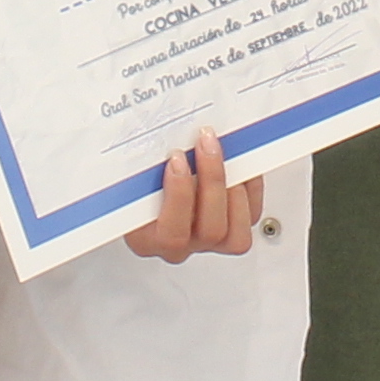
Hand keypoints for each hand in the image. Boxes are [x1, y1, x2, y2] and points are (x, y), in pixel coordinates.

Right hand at [120, 130, 258, 263]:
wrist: (152, 176)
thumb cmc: (135, 179)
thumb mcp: (128, 172)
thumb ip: (139, 164)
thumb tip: (152, 135)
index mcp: (147, 239)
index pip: (169, 234)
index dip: (179, 197)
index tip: (176, 160)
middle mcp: (179, 245)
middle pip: (208, 230)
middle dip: (212, 181)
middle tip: (204, 144)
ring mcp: (207, 241)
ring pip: (234, 233)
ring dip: (233, 188)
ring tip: (224, 152)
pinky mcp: (232, 232)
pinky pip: (251, 216)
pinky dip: (251, 188)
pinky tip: (240, 163)